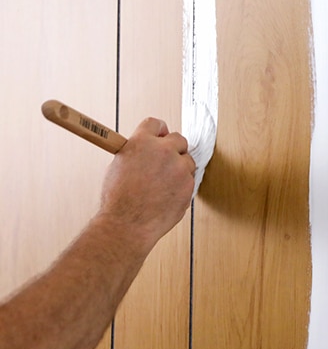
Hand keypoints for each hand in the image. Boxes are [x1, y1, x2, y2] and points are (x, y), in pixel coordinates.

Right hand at [98, 117, 194, 250]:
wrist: (128, 224)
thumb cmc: (118, 199)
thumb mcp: (119, 165)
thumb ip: (137, 152)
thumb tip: (146, 149)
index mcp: (141, 142)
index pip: (156, 124)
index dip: (159, 131)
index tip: (161, 136)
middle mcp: (163, 151)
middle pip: (179, 139)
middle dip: (174, 149)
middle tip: (166, 161)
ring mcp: (178, 168)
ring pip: (187, 161)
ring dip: (179, 169)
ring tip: (162, 184)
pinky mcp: (188, 185)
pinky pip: (189, 180)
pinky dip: (181, 186)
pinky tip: (166, 195)